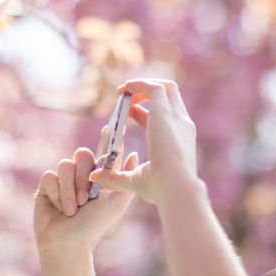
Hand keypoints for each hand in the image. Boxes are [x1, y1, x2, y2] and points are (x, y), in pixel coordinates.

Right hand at [34, 146, 139, 261]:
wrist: (68, 243)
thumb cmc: (94, 226)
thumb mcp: (115, 204)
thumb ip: (124, 180)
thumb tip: (136, 154)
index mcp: (99, 177)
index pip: (103, 152)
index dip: (107, 139)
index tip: (110, 127)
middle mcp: (81, 175)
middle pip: (82, 154)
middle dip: (84, 177)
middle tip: (86, 199)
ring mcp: (63, 179)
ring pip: (65, 165)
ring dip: (70, 190)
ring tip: (73, 209)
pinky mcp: (47, 185)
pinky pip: (50, 176)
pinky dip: (57, 194)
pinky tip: (59, 209)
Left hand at [88, 79, 198, 204]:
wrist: (177, 187)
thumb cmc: (160, 190)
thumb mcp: (135, 181)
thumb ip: (114, 177)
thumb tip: (94, 175)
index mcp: (180, 140)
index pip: (164, 117)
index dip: (145, 112)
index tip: (129, 113)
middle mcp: (181, 125)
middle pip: (169, 97)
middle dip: (148, 92)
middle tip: (125, 97)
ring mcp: (175, 116)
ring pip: (164, 87)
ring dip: (143, 85)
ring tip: (123, 90)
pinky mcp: (164, 112)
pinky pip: (153, 88)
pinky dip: (138, 85)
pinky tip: (123, 90)